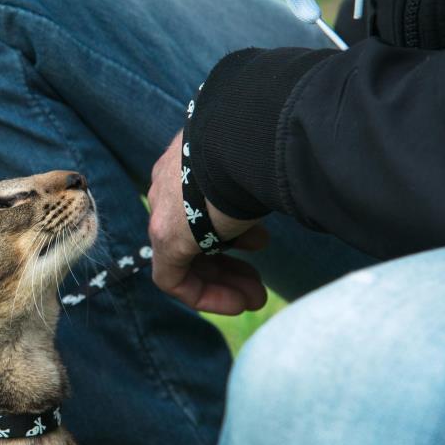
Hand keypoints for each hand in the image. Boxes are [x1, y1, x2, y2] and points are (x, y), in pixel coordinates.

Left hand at [147, 131, 268, 314]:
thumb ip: (257, 182)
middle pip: (193, 235)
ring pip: (186, 258)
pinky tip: (238, 304)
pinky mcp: (165, 238)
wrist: (242, 140)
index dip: (231, 232)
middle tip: (259, 284)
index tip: (261, 246)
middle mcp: (168, 187)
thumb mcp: (256, 162)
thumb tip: (281, 191)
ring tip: (257, 297)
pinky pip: (174, 279)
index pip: (199, 205)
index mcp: (187, 163)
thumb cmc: (259, 146)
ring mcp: (163, 212)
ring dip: (225, 280)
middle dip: (229, 263)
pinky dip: (206, 295)